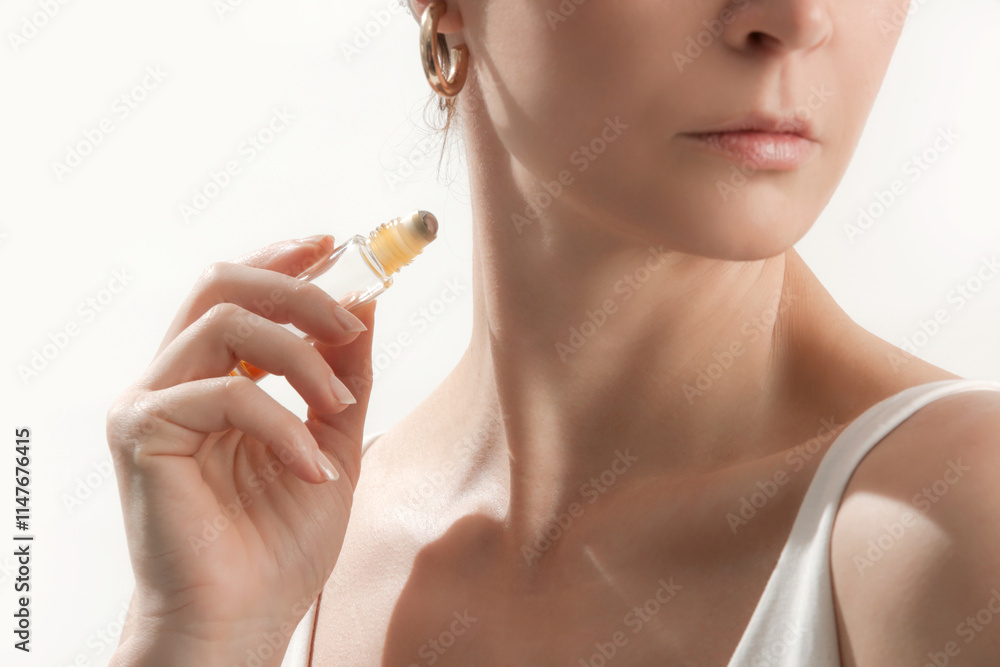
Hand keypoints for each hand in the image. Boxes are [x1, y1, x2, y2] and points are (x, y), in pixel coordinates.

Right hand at [106, 235, 374, 665]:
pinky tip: (314, 469)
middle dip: (297, 287)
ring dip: (301, 355)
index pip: (239, 291)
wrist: (243, 620)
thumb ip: (344, 374)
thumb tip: (364, 302)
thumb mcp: (334, 441)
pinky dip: (285, 424)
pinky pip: (226, 393)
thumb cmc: (278, 542)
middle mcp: (173, 379)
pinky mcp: (141, 432)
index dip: (284, 257)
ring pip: (226, 322)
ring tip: (342, 407)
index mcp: (212, 377)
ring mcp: (150, 402)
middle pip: (222, 283)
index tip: (335, 243)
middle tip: (351, 315)